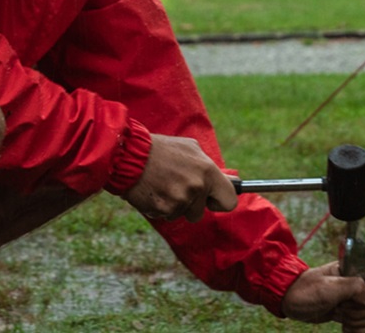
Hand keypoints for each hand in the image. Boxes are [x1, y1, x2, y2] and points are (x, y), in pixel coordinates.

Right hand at [123, 134, 237, 221]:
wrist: (130, 153)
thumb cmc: (161, 150)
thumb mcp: (191, 149)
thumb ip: (211, 167)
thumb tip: (235, 181)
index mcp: (208, 170)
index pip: (230, 201)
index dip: (219, 202)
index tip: (210, 199)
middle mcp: (197, 186)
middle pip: (201, 212)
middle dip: (191, 206)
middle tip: (176, 188)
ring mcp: (181, 199)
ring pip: (182, 214)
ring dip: (173, 205)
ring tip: (162, 185)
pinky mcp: (165, 209)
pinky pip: (167, 216)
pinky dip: (160, 207)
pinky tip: (153, 190)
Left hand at [282, 263, 364, 331]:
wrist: (291, 301)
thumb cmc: (306, 290)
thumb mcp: (328, 287)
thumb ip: (352, 287)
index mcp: (357, 272)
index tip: (348, 301)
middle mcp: (360, 285)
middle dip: (360, 314)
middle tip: (340, 310)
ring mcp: (357, 300)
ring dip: (358, 323)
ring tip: (340, 317)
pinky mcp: (353, 313)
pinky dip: (359, 331)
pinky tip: (346, 329)